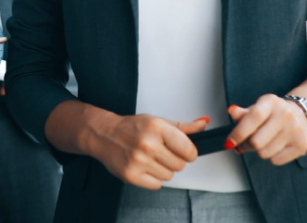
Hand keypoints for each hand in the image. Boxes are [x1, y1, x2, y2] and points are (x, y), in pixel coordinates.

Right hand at [91, 112, 207, 189]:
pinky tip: (143, 166)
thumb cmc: (132, 127)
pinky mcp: (131, 175)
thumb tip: (203, 124)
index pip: (189, 150)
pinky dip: (152, 178)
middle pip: (180, 166)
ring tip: (149, 158)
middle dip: (173, 160)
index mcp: (157, 127)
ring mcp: (138, 160)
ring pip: (169, 176)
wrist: (103, 134)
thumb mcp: (157, 121)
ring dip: (162, 169)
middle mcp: (147, 143)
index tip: (181, 150)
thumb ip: (183, 127)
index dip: (188, 152)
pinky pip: (157, 185)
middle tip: (159, 152)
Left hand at [227, 95, 306, 164]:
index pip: (253, 118)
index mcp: (271, 102)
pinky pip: (276, 160)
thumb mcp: (258, 108)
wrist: (302, 115)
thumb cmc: (273, 112)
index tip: (229, 143)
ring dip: (258, 151)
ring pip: (264, 153)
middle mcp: (285, 115)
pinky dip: (271, 156)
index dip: (238, 132)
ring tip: (261, 142)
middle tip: (244, 143)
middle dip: (245, 145)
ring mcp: (295, 131)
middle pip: (256, 141)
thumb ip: (243, 113)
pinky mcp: (302, 146)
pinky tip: (274, 146)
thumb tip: (231, 111)